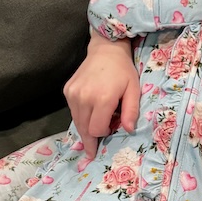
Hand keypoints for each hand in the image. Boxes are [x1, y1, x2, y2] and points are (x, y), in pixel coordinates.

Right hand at [63, 30, 139, 158]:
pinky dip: (80, 116)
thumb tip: (129, 130)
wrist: (106, 50)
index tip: (109, 131)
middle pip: (84, 129)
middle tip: (93, 150)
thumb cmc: (123, 71)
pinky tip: (89, 112)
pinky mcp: (67, 90)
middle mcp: (84, 98)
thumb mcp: (134, 90)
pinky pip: (73, 111)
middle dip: (91, 138)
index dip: (103, 134)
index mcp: (102, 99)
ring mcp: (73, 94)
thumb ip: (131, 111)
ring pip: (76, 122)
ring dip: (85, 127)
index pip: (96, 130)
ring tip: (94, 127)